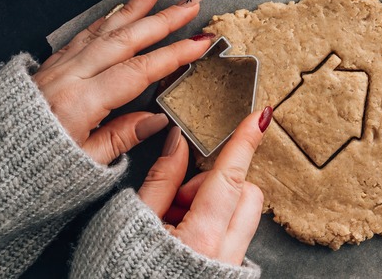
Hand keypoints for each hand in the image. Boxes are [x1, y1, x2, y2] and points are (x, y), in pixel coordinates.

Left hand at [33, 0, 213, 164]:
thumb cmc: (33, 167)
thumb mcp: (86, 163)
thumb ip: (123, 136)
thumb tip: (158, 119)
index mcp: (82, 102)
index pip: (140, 70)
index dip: (175, 54)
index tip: (200, 43)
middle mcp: (70, 76)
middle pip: (126, 39)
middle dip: (164, 18)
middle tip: (191, 3)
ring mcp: (59, 66)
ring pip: (104, 28)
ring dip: (135, 7)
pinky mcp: (51, 64)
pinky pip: (84, 33)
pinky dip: (106, 18)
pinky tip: (121, 10)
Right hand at [138, 107, 272, 264]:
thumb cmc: (123, 269)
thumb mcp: (135, 220)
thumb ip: (162, 178)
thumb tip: (178, 141)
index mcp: (200, 239)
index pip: (231, 177)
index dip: (245, 142)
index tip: (259, 118)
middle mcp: (225, 253)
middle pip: (246, 193)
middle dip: (219, 183)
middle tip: (180, 198)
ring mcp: (231, 263)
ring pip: (244, 213)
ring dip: (217, 204)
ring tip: (177, 220)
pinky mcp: (230, 270)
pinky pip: (236, 233)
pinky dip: (216, 223)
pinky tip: (185, 235)